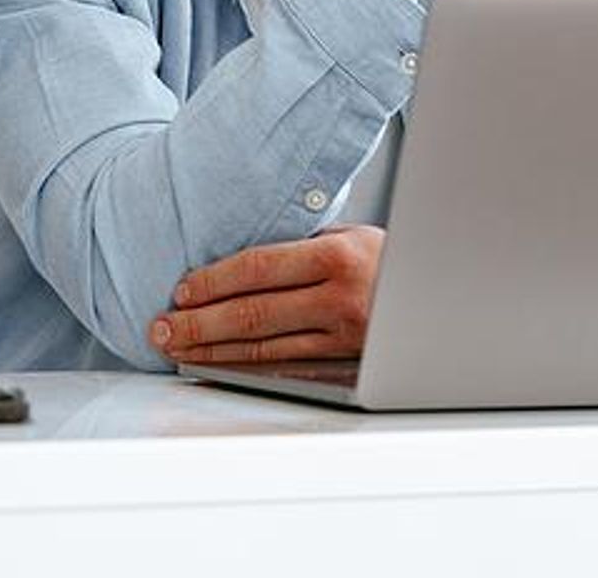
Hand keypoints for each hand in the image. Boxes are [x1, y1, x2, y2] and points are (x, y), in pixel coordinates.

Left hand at [149, 226, 382, 364]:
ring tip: (176, 344)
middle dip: (198, 320)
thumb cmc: (389, 259)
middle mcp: (340, 296)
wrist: (436, 295)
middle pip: (251, 311)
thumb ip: (302, 245)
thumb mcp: (350, 235)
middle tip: (162, 325)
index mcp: (338, 255)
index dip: (213, 280)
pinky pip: (281, 363)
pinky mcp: (341, 361)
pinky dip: (240, 363)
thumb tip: (239, 255)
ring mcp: (341, 334)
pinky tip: (216, 359)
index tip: (181, 288)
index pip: (258, 267)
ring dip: (210, 346)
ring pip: (261, 345)